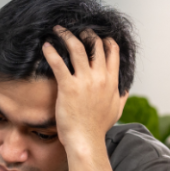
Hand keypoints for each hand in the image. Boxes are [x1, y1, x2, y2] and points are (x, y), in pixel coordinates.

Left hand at [42, 26, 124, 149]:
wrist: (86, 140)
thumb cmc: (97, 128)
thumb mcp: (116, 110)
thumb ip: (120, 96)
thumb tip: (124, 89)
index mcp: (112, 82)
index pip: (113, 53)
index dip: (105, 40)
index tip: (97, 35)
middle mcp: (100, 78)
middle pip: (95, 46)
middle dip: (86, 34)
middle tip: (76, 30)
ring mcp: (85, 81)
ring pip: (77, 48)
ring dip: (67, 36)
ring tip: (58, 30)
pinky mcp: (68, 87)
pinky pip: (59, 63)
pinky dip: (51, 52)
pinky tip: (45, 46)